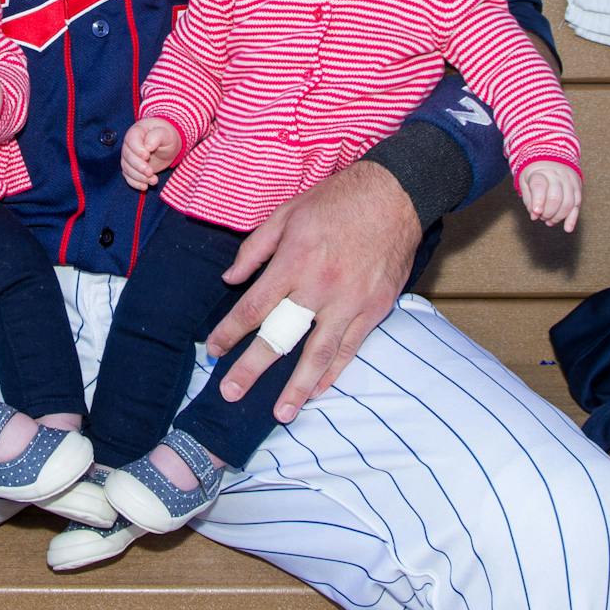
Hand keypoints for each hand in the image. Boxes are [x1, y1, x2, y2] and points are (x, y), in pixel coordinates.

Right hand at [120, 117, 180, 190]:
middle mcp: (129, 145)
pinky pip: (128, 177)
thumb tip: (148, 146)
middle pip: (128, 156)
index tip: (147, 156)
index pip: (131, 140)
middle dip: (138, 166)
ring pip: (127, 168)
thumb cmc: (166, 136)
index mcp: (136, 132)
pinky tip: (145, 186)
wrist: (167, 145)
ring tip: (154, 180)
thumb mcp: (165, 133)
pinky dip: (135, 183)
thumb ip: (156, 136)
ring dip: (139, 177)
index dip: (137, 150)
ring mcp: (129, 157)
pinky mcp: (131, 168)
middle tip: (150, 172)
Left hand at [205, 159, 420, 423]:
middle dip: (252, 368)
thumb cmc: (336, 200)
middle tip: (230, 393)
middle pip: (281, 337)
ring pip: (319, 354)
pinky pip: (350, 348)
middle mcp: (320, 287)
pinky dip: (333, 372)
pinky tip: (317, 390)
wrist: (395, 195)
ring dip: (297, 387)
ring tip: (280, 414)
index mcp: (294, 261)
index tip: (213, 350)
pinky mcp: (375, 309)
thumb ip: (255, 249)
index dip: (230, 332)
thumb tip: (229, 279)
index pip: (254, 307)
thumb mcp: (287, 213)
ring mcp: (351, 302)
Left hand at [519, 162, 581, 232]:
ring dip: (558, 217)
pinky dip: (572, 218)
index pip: (540, 186)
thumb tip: (534, 216)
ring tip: (549, 221)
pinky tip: (567, 228)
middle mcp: (557, 175)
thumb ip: (528, 199)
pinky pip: (577, 205)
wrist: (554, 157)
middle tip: (541, 217)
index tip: (536, 212)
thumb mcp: (525, 181)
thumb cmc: (536, 173)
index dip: (538, 201)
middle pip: (556, 197)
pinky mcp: (578, 188)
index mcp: (541, 172)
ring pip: (568, 203)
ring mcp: (570, 181)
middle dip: (548, 213)